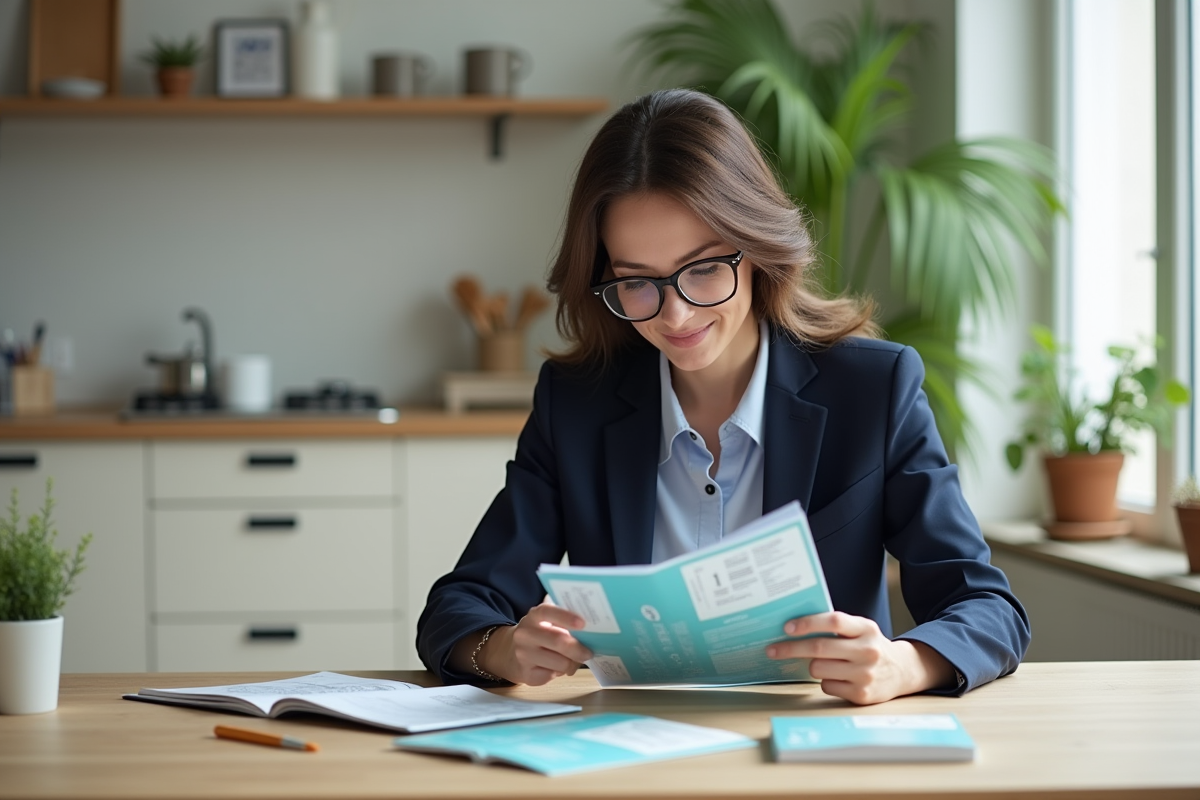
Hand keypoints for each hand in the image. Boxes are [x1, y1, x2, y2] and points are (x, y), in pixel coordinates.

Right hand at [479, 603, 592, 686]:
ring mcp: (523, 654)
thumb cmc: (539, 635)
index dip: (567, 617)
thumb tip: (592, 634)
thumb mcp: (547, 623)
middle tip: (589, 652)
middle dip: (579, 649)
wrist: (510, 652)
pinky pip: (553, 676)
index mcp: (534, 616)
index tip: (583, 623)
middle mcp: (525, 633)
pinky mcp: (525, 674)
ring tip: (571, 660)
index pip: (549, 612)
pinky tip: (555, 668)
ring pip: (560, 663)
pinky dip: (559, 673)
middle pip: (559, 641)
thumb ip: (564, 624)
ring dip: (572, 664)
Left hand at [766, 611, 953, 704]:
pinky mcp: (862, 695)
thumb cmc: (869, 646)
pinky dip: (826, 682)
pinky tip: (839, 678)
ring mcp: (866, 674)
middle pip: (819, 648)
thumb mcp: (861, 630)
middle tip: (772, 649)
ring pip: (818, 669)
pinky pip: (827, 687)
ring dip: (813, 666)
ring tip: (824, 664)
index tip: (786, 627)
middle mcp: (868, 650)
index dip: (808, 623)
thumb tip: (793, 627)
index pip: (834, 621)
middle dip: (790, 648)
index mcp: (866, 629)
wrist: (902, 671)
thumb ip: (836, 627)